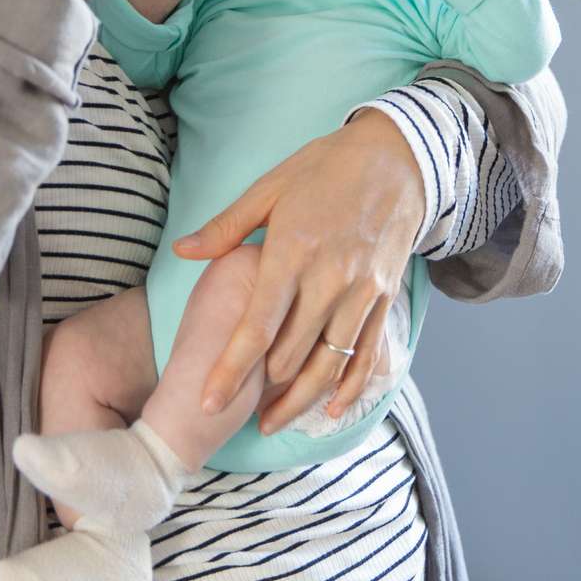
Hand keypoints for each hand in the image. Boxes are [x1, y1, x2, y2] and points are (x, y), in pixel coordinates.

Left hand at [172, 114, 424, 431]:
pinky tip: (329, 410)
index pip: (256, 327)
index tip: (207, 402)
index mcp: (292, 252)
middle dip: (259, 390)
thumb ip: (226, 227)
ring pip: (328, 365)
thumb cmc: (326, 168)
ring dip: (298, 401)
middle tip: (233, 410)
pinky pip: (367, 356)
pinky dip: (349, 389)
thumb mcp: (271, 187)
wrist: (399, 157)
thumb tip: (182, 251)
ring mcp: (361, 293)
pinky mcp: (385, 298)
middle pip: (290, 356)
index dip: (230, 370)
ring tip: (271, 423)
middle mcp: (329, 280)